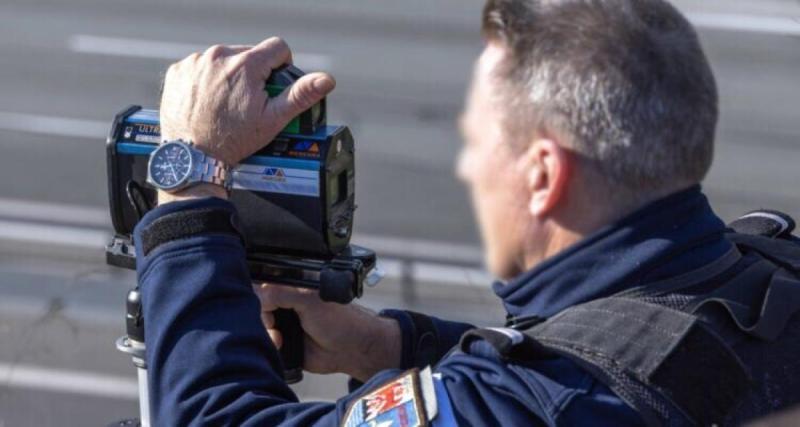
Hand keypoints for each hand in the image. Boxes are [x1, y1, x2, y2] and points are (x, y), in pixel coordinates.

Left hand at [158, 37, 335, 202]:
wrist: (193, 156)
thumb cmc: (234, 140)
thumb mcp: (273, 119)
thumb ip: (300, 95)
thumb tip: (326, 80)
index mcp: (246, 64)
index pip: (277, 47)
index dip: (282, 65)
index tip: (274, 84)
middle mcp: (219, 56)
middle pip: (249, 53)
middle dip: (254, 73)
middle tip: (250, 101)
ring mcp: (196, 63)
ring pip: (224, 59)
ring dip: (230, 75)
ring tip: (228, 103)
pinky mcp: (179, 71)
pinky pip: (200, 66)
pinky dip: (206, 79)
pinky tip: (208, 101)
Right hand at [255, 283, 401, 382]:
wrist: (352, 350)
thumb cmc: (339, 320)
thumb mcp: (307, 300)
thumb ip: (279, 293)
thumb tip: (256, 296)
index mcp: (291, 288)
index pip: (261, 289)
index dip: (259, 300)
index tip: (267, 310)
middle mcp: (285, 305)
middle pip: (255, 310)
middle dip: (261, 320)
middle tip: (274, 326)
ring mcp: (284, 325)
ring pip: (258, 329)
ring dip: (265, 335)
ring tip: (280, 340)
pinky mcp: (284, 345)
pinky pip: (266, 345)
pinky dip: (269, 347)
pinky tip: (280, 347)